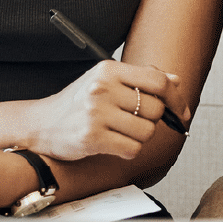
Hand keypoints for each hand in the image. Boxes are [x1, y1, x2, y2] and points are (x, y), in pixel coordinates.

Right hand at [29, 59, 187, 160]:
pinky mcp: (91, 137)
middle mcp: (102, 88)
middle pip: (155, 109)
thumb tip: (175, 81)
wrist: (41, 124)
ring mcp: (96, 113)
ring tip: (119, 133)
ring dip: (138, 137)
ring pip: (146, 132)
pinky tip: (113, 144)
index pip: (157, 81)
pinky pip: (132, 149)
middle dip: (150, 120)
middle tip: (131, 122)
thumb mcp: (106, 81)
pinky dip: (128, 151)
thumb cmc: (76, 103)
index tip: (180, 111)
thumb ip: (141, 80)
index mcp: (109, 70)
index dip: (176, 98)